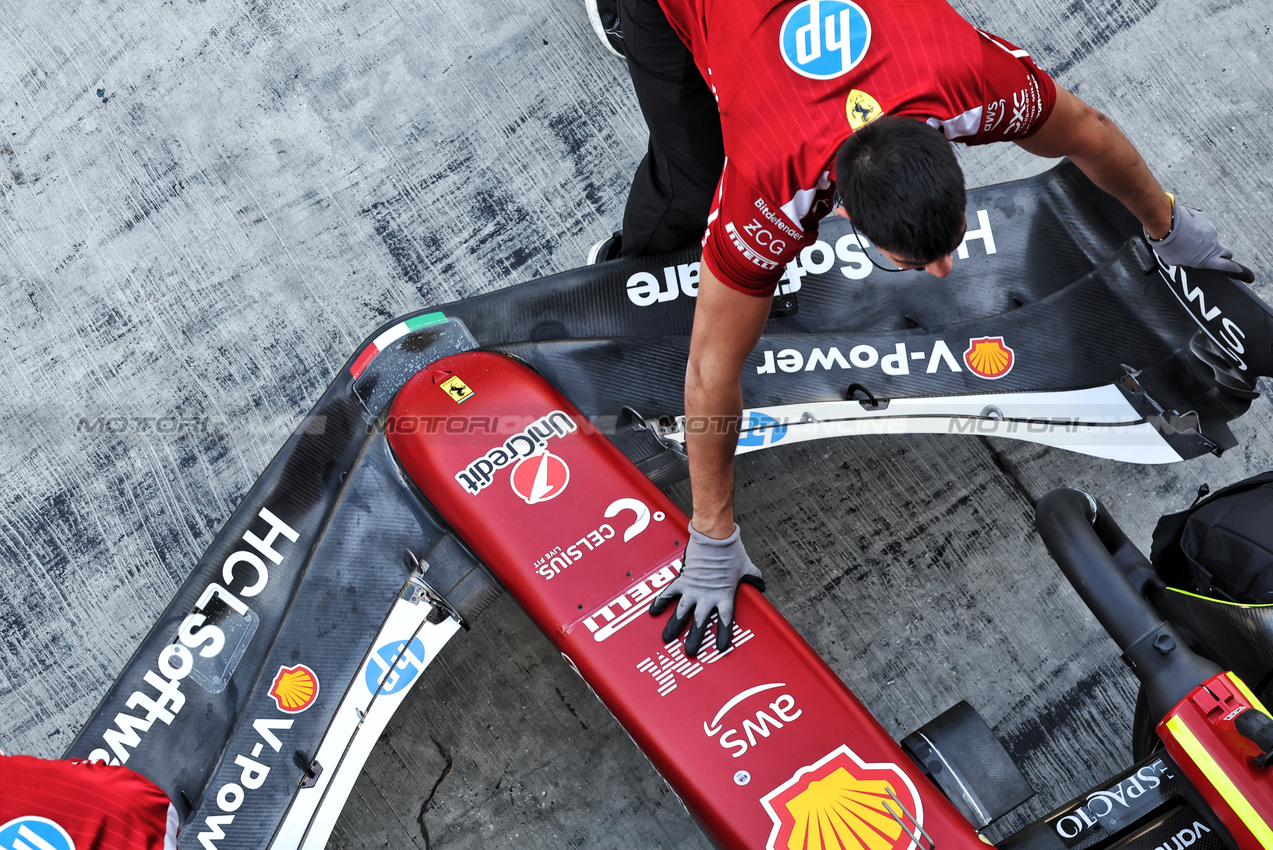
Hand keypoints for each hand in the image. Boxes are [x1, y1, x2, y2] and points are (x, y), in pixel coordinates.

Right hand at [649, 523, 764, 655]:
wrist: (714, 536)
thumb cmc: (731, 551)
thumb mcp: (747, 566)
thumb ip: (753, 578)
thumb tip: (761, 585)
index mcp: (724, 595)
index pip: (726, 621)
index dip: (724, 635)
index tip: (721, 648)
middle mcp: (707, 596)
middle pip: (701, 623)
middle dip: (694, 639)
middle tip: (689, 653)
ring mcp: (693, 589)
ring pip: (682, 613)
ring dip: (674, 627)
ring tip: (667, 639)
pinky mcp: (682, 579)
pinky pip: (669, 593)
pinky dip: (660, 602)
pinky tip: (653, 611)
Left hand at [1147, 194, 1253, 281]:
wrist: (1165, 224)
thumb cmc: (1167, 246)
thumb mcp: (1174, 262)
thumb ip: (1186, 262)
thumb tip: (1186, 259)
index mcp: (1207, 259)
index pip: (1227, 266)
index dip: (1235, 269)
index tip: (1240, 270)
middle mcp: (1214, 244)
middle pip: (1226, 251)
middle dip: (1223, 254)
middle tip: (1212, 254)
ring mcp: (1212, 230)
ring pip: (1210, 236)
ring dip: (1201, 237)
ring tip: (1184, 237)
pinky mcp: (1206, 218)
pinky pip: (1203, 224)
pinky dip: (1195, 226)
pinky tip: (1183, 226)